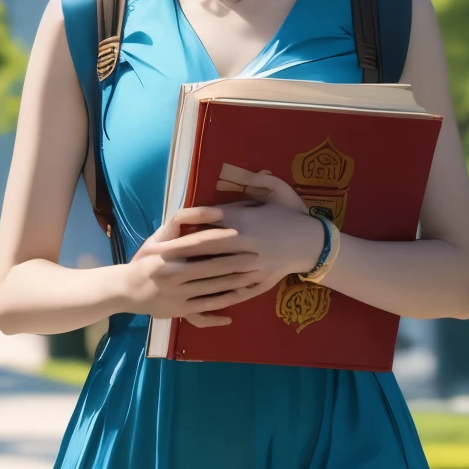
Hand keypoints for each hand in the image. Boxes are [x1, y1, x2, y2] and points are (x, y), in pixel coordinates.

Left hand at [118, 169, 323, 326]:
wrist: (315, 243)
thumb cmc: (293, 214)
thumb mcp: (276, 190)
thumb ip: (253, 181)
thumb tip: (233, 170)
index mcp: (245, 222)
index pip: (205, 228)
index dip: (180, 235)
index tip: (160, 241)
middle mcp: (246, 245)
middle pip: (204, 252)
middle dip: (176, 258)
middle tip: (153, 264)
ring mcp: (252, 267)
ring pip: (215, 273)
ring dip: (189, 279)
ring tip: (168, 283)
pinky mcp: (259, 282)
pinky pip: (233, 290)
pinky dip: (214, 294)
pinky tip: (197, 298)